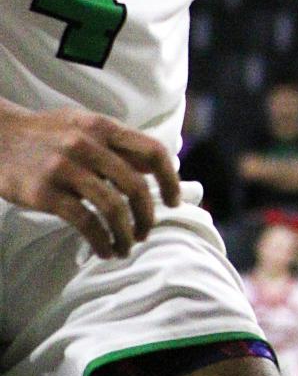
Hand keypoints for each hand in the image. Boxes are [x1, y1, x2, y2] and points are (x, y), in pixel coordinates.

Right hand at [0, 103, 180, 258]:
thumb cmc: (45, 134)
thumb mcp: (84, 125)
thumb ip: (116, 144)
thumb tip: (155, 167)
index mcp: (104, 127)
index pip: (153, 151)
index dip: (169, 179)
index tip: (174, 201)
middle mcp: (88, 145)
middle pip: (135, 186)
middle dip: (147, 215)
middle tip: (147, 231)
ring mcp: (65, 169)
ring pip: (113, 207)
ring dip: (126, 233)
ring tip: (127, 246)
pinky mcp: (44, 193)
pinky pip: (85, 222)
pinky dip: (101, 240)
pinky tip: (104, 250)